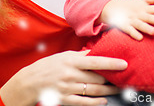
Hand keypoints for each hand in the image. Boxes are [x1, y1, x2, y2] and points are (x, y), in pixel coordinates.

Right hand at [0, 50, 126, 105]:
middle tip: (123, 77)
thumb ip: (80, 56)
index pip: (96, 61)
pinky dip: (97, 102)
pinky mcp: (66, 100)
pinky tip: (104, 100)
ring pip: (95, 91)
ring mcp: (69, 89)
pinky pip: (85, 103)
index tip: (124, 64)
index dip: (112, 63)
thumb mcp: (63, 56)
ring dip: (108, 91)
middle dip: (112, 79)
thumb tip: (96, 52)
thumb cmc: (47, 66)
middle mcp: (71, 75)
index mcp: (71, 61)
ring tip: (117, 89)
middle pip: (98, 78)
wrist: (29, 82)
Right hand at [98, 0, 153, 40]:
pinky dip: (134, 34)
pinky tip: (140, 38)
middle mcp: (139, 14)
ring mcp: (131, 20)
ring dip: (146, 28)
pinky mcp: (124, 26)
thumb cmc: (131, 4)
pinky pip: (129, 31)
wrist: (111, 7)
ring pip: (140, 24)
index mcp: (144, 7)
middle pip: (148, 17)